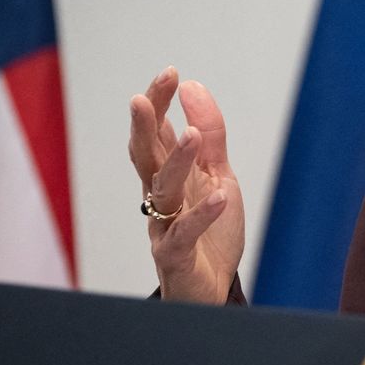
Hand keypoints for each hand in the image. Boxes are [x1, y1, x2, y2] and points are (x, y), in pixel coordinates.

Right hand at [127, 67, 245, 302]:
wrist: (210, 291)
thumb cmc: (210, 234)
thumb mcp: (218, 178)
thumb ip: (208, 138)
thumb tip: (194, 88)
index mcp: (168, 177)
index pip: (157, 134)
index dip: (160, 103)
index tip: (170, 73)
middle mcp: (159, 198)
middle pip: (146, 157)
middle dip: (146, 125)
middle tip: (144, 96)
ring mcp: (164, 227)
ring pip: (163, 191)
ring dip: (176, 162)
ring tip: (191, 135)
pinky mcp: (176, 257)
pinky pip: (185, 234)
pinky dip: (202, 215)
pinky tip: (220, 197)